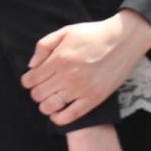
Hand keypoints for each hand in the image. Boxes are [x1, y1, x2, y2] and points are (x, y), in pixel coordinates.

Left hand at [22, 11, 150, 127]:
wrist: (123, 41)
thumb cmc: (93, 35)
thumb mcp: (66, 31)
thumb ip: (44, 46)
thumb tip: (31, 65)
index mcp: (59, 59)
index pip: (31, 80)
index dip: (28, 81)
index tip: (33, 79)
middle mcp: (68, 76)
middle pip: (38, 94)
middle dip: (36, 92)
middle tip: (43, 87)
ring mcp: (81, 90)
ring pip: (50, 106)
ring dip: (45, 105)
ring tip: (50, 98)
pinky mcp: (93, 99)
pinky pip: (69, 117)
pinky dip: (58, 118)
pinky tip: (58, 112)